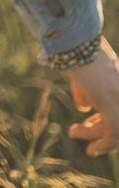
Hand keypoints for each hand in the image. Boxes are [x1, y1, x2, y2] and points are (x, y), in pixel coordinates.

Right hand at [66, 35, 118, 156]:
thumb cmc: (74, 50)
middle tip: (77, 131)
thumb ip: (86, 90)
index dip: (105, 120)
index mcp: (118, 80)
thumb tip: (84, 107)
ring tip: (73, 132)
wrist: (73, 38)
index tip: (90, 124)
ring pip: (117, 129)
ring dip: (95, 137)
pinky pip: (115, 133)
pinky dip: (104, 145)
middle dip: (98, 129)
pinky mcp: (111, 102)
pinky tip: (92, 149)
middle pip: (118, 118)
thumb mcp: (82, 73)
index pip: (117, 107)